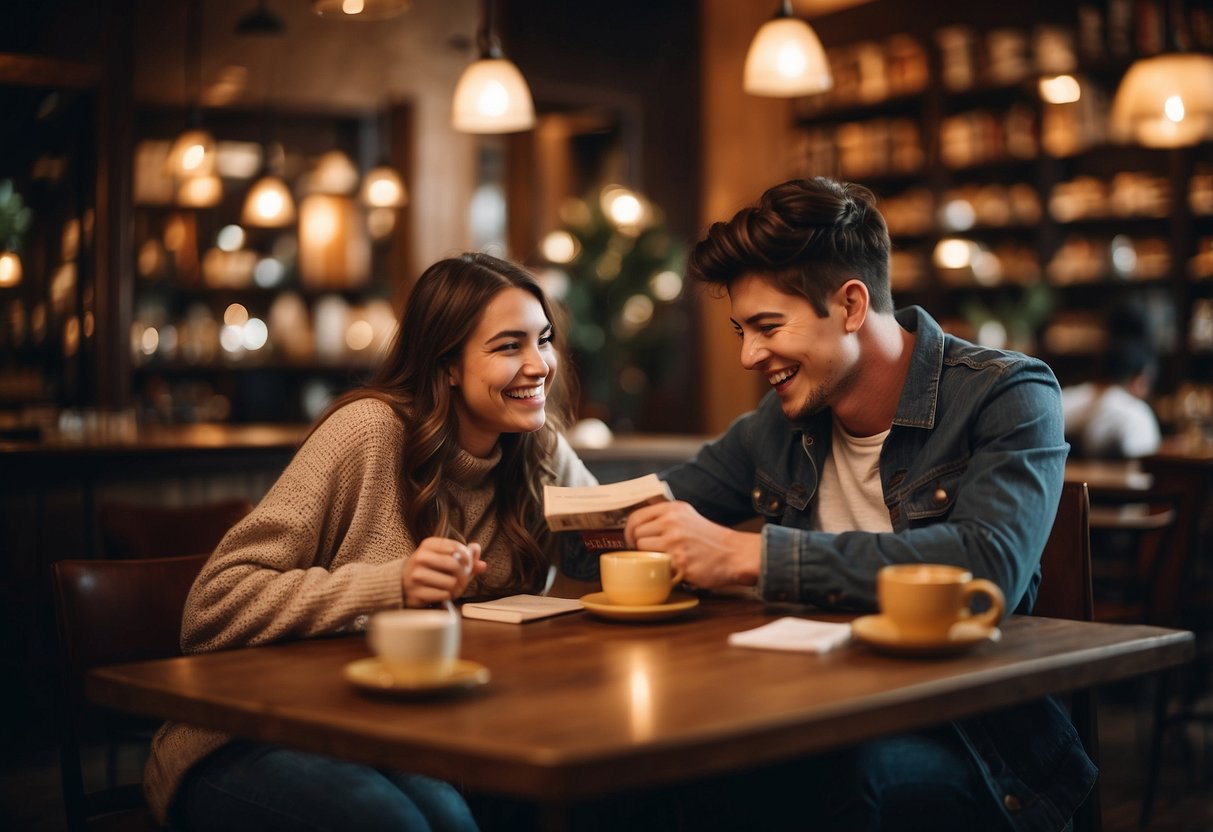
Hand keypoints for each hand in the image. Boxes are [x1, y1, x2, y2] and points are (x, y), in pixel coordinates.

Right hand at [402, 538, 486, 607]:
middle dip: (464, 576)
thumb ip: (466, 560)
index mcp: (429, 544)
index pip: (457, 548)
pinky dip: (448, 596)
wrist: (402, 584)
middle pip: (455, 565)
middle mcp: (420, 557)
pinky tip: (444, 594)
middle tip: (464, 581)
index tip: (467, 565)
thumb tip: (482, 565)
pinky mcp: (416, 593)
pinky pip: (444, 595)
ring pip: (451, 582)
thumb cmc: (430, 569)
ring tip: (453, 589)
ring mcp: (416, 575)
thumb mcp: (445, 558)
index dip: (468, 559)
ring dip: (457, 588)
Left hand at [623, 501, 759, 588]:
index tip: (631, 540)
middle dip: (639, 546)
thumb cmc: (709, 539)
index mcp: (673, 509)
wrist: (734, 554)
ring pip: (642, 551)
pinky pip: (656, 567)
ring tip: (664, 560)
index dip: (628, 531)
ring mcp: (675, 542)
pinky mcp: (679, 561)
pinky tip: (674, 569)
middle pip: (636, 535)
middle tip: (650, 553)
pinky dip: (661, 570)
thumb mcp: (686, 516)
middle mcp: (672, 522)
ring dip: (649, 558)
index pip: (636, 517)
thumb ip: (664, 517)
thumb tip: (635, 525)